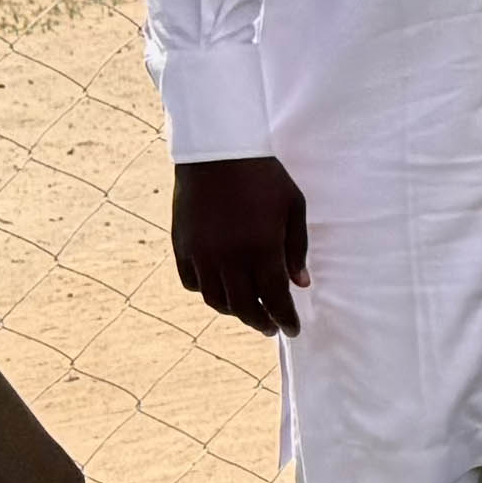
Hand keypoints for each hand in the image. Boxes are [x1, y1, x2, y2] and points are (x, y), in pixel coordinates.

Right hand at [172, 156, 308, 339]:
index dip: (285, 318)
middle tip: (271, 328)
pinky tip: (221, 290)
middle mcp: (228, 258)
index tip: (292, 330)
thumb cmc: (263, 177)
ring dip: (234, 311)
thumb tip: (300, 284)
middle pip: (244, 307)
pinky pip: (192, 282)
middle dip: (261, 322)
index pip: (274, 298)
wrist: (216, 152)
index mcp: (261, 249)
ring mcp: (201, 254)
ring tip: (248, 311)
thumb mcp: (293, 208)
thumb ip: (296, 249)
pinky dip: (207, 292)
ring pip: (216, 300)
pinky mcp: (182, 246)